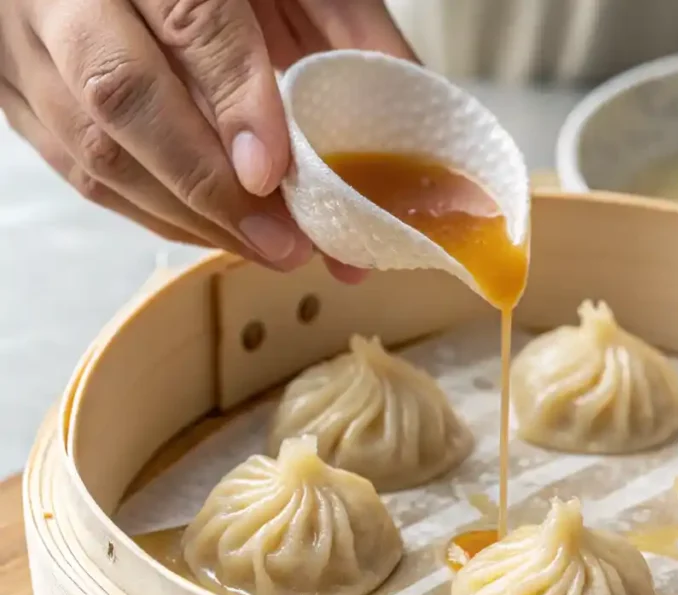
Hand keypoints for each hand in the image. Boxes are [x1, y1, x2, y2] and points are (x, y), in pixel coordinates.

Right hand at [0, 0, 413, 283]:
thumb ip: (351, 40)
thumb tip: (400, 147)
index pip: (190, 20)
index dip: (235, 102)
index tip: (273, 175)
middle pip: (122, 93)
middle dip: (209, 185)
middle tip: (285, 244)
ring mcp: (27, 40)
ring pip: (93, 146)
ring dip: (185, 216)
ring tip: (263, 249)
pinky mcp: (18, 88)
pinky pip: (73, 165)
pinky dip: (148, 210)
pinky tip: (207, 229)